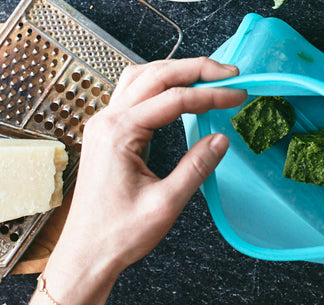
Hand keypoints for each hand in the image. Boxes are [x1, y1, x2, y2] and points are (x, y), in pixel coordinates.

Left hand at [30, 58, 245, 304]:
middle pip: (156, 75)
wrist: (85, 254)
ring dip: (176, 71)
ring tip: (207, 76)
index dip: (211, 95)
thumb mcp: (165, 203)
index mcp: (119, 133)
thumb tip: (221, 139)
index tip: (238, 95)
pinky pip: (132, 93)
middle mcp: (106, 121)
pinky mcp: (106, 133)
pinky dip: (159, 84)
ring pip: (141, 77)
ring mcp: (103, 124)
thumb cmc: (117, 234)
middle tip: (229, 73)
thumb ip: (196, 167)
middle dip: (196, 69)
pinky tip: (178, 91)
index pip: (174, 99)